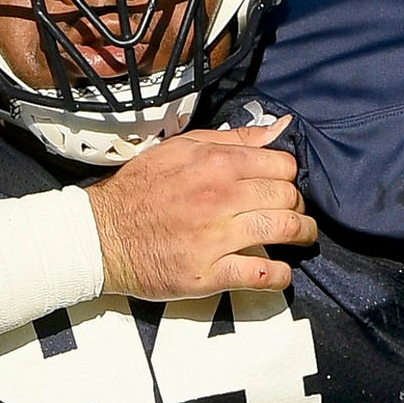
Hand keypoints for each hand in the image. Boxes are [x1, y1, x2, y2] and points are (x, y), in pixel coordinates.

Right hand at [86, 118, 317, 297]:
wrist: (101, 235)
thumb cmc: (139, 190)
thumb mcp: (180, 148)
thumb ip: (232, 139)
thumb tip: (279, 127)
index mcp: (216, 162)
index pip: (281, 165)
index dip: (288, 176)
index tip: (283, 186)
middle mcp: (221, 196)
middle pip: (287, 197)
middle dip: (298, 205)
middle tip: (293, 214)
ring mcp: (216, 236)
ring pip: (283, 230)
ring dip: (302, 235)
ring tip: (301, 239)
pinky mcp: (208, 273)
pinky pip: (261, 274)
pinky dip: (280, 275)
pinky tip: (280, 273)